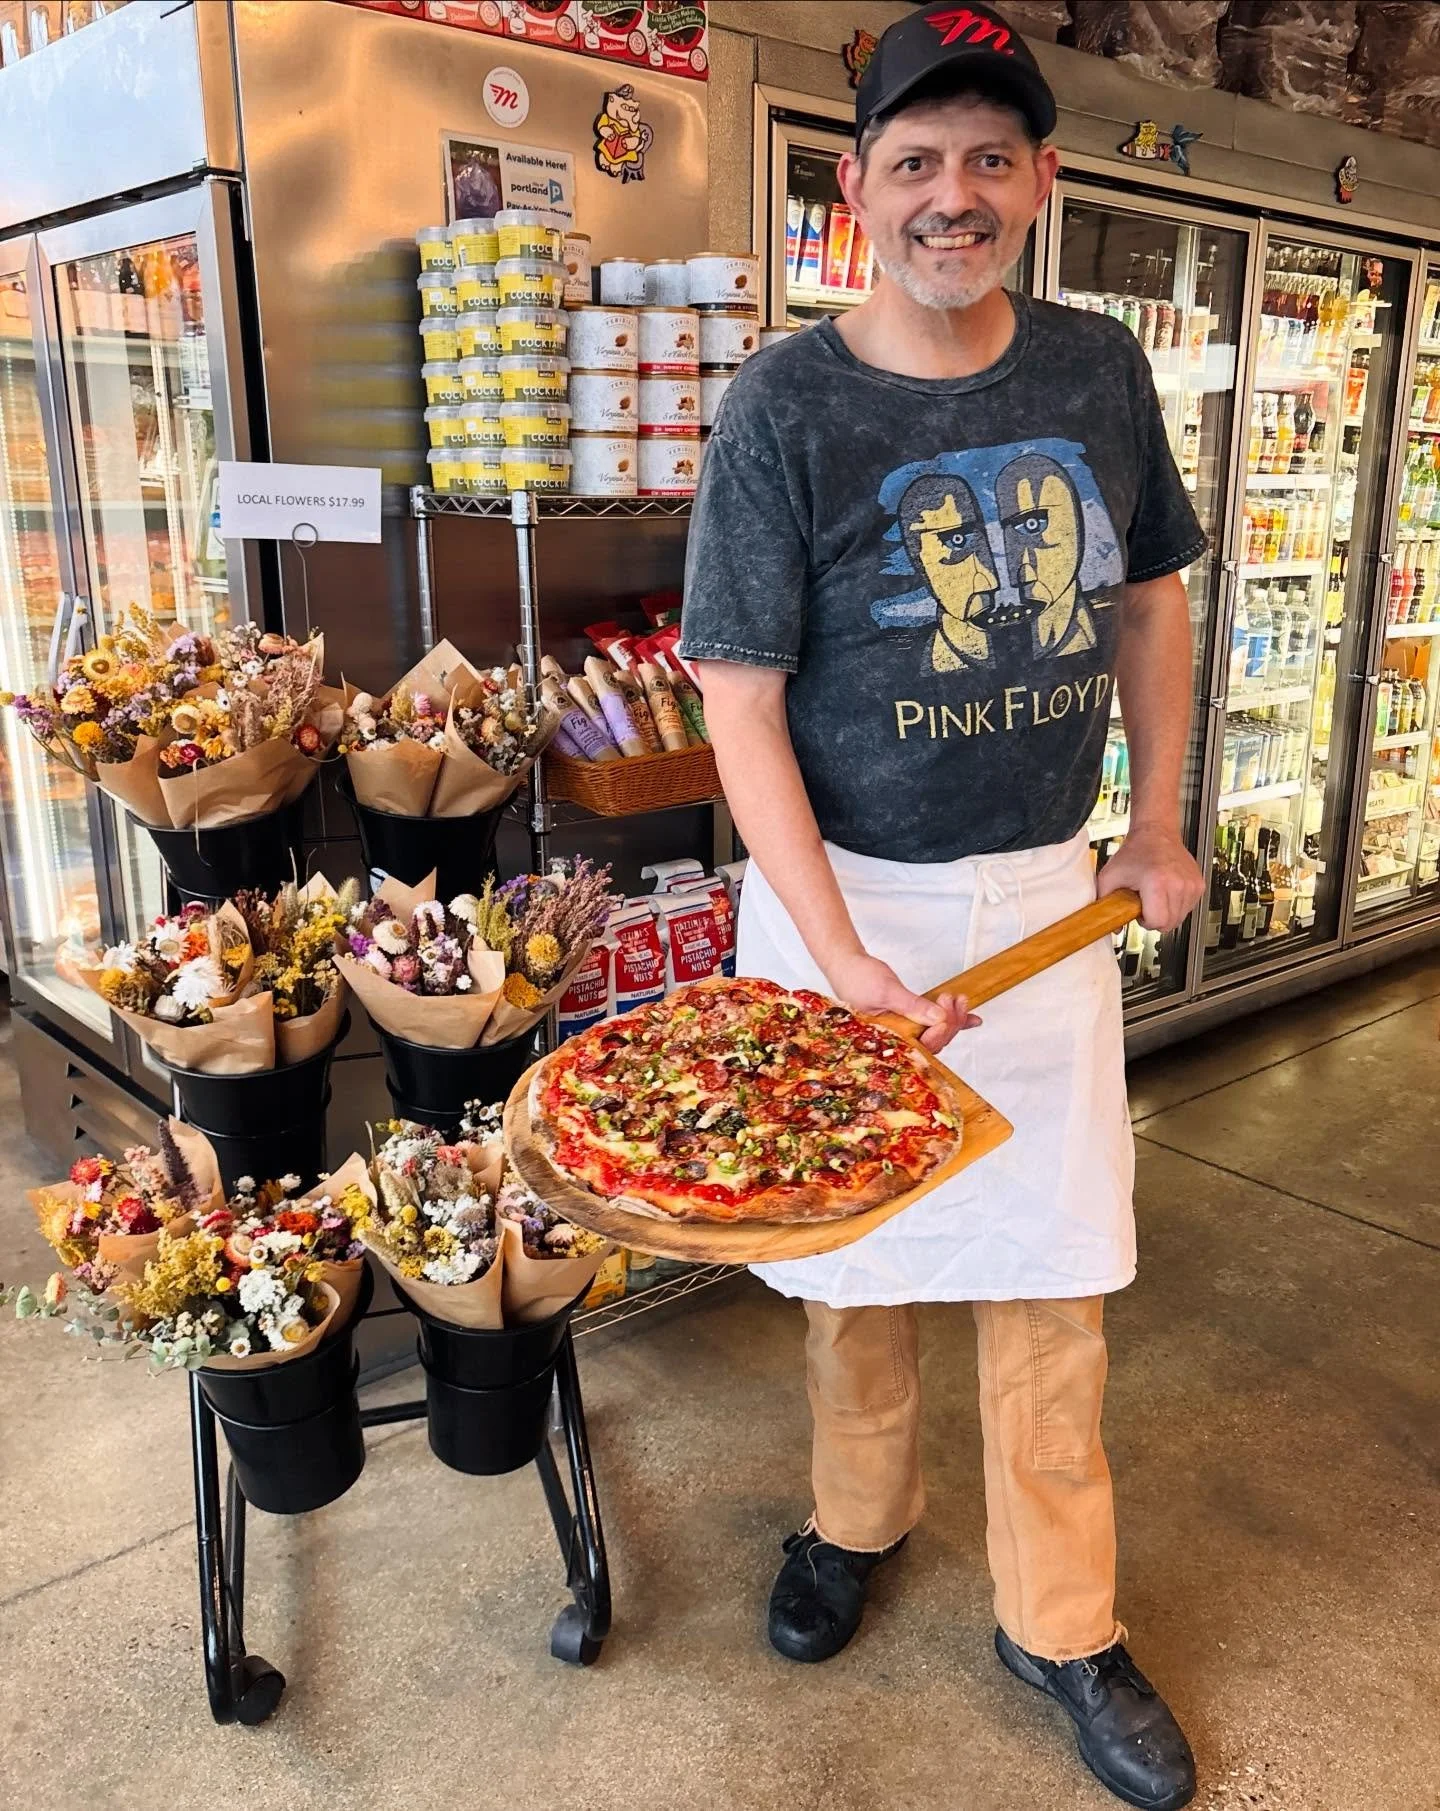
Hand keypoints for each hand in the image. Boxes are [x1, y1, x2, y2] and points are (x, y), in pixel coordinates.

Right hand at [824, 949, 980, 1052]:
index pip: (922, 1047)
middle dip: (950, 1023)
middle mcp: (896, 1040)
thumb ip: (912, 1006)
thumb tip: (939, 1019)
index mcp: (888, 1039)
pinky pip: (931, 1024)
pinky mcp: (907, 1021)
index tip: (945, 1009)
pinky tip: (969, 1018)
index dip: (939, 1031)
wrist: (846, 965)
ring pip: (934, 1034)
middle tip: (954, 1000)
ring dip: (952, 1020)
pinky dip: (950, 1020)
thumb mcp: (887, 991)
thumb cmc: (858, 978)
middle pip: (933, 1043)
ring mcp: (903, 1031)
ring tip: (960, 1002)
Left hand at [1098, 824, 1203, 931]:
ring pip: (1180, 918)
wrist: (1155, 832)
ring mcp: (1191, 885)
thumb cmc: (1135, 851)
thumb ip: (1105, 903)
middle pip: (1170, 924)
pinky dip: (1176, 905)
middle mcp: (1178, 884)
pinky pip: (1188, 908)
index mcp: (1157, 883)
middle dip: (1155, 918)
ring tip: (1155, 895)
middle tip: (1145, 902)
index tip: (1139, 910)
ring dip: (1166, 912)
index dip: (1144, 920)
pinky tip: (1167, 892)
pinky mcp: (1199, 885)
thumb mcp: (1109, 877)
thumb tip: (1114, 927)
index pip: (1157, 922)